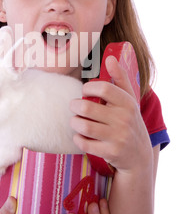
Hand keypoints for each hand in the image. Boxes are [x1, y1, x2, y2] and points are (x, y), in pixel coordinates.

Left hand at [70, 56, 152, 173]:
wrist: (139, 156)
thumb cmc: (129, 122)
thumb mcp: (129, 100)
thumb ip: (120, 78)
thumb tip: (110, 58)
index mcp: (128, 103)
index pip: (103, 88)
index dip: (88, 88)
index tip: (85, 92)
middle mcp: (124, 119)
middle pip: (87, 108)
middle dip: (74, 106)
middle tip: (74, 107)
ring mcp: (118, 137)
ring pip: (83, 126)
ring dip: (74, 123)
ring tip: (76, 121)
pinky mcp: (111, 152)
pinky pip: (84, 143)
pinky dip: (78, 139)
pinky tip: (80, 136)